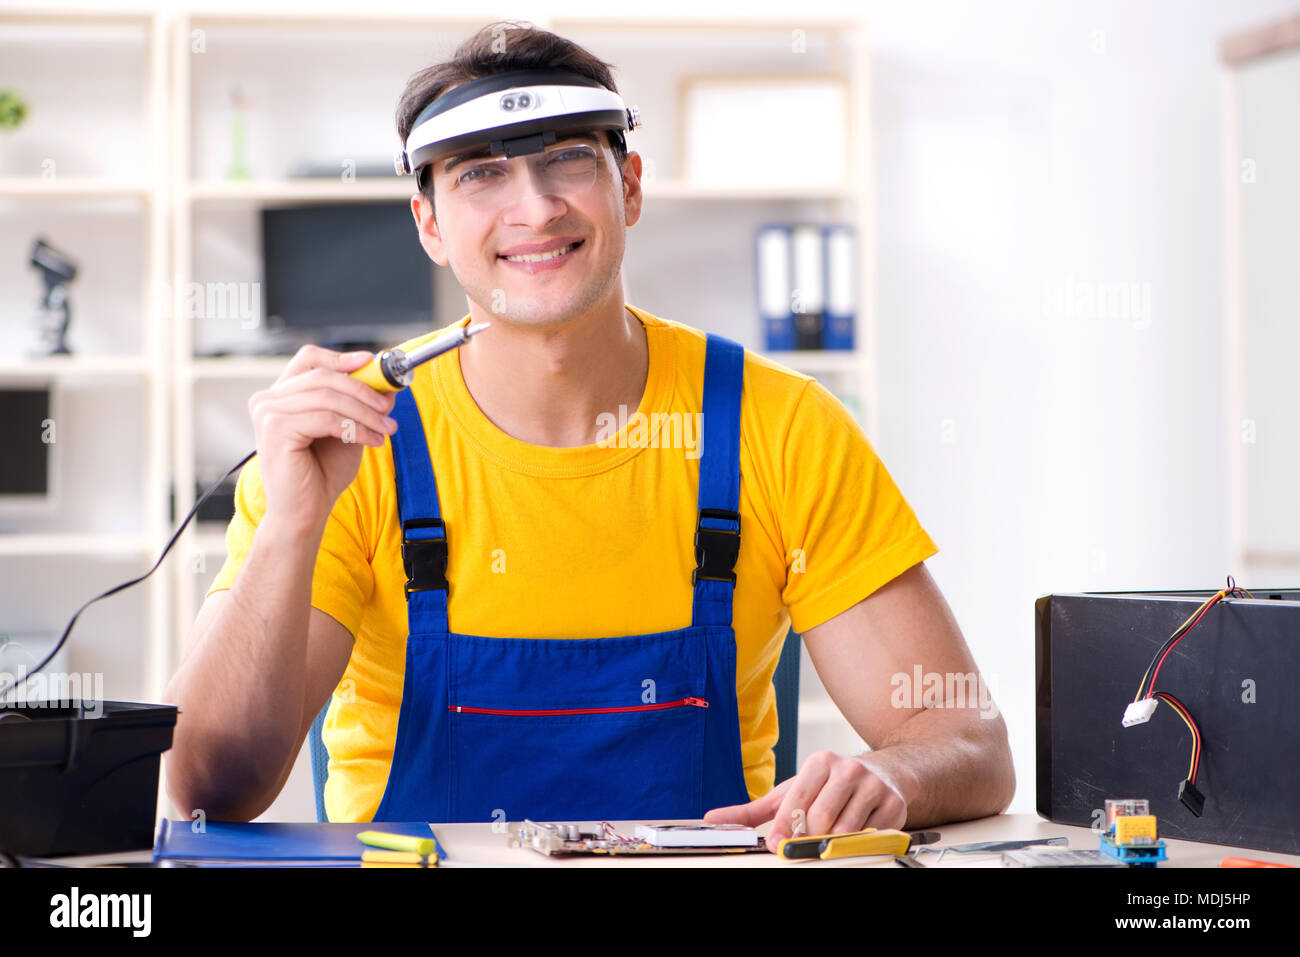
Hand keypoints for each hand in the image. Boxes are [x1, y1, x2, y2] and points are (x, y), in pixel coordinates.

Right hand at [248, 345, 397, 529]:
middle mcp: (268, 400)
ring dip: (365, 412)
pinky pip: (326, 418)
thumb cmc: (322, 474)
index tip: (372, 362)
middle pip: (324, 377)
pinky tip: (372, 440)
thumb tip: (387, 385)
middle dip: (364, 390)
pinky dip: (356, 428)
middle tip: (389, 407)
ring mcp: (268, 413)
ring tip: (386, 429)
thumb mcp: (348, 431)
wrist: (304, 513)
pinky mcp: (275, 429)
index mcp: (281, 396)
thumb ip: (361, 406)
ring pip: (329, 397)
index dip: (341, 357)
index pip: (308, 359)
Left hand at [703, 750, 908, 851]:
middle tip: (806, 843)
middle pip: (821, 819)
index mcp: (820, 762)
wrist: (882, 775)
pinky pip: (870, 837)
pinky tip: (855, 832)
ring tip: (829, 836)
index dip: (784, 826)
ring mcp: (873, 786)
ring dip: (832, 843)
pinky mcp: (894, 805)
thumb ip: (753, 810)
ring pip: (845, 831)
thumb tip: (713, 818)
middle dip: (809, 838)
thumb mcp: (791, 792)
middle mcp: (848, 769)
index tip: (776, 844)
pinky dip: (858, 844)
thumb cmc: (829, 786)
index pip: (797, 799)